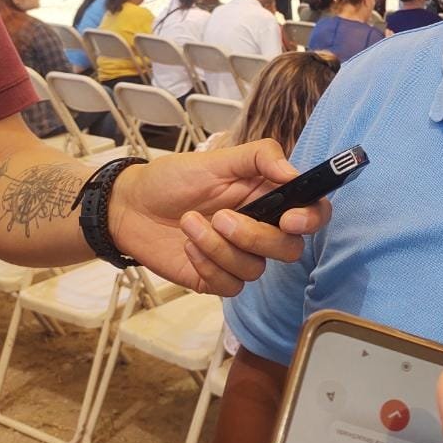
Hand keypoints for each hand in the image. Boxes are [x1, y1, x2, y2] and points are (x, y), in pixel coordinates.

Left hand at [108, 140, 331, 296]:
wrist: (129, 207)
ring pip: (256, 269)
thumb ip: (261, 157)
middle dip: (257, 237)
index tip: (289, 219)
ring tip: (190, 223)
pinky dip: (207, 264)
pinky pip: (231, 285)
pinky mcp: (217, 277)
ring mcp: (240, 256)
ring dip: (219, 247)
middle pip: (290, 249)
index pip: (313, 212)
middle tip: (222, 217)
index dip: (311, 219)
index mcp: (270, 197)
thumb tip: (293, 173)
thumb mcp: (218, 159)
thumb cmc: (173, 178)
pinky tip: (188, 244)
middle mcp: (262, 228)